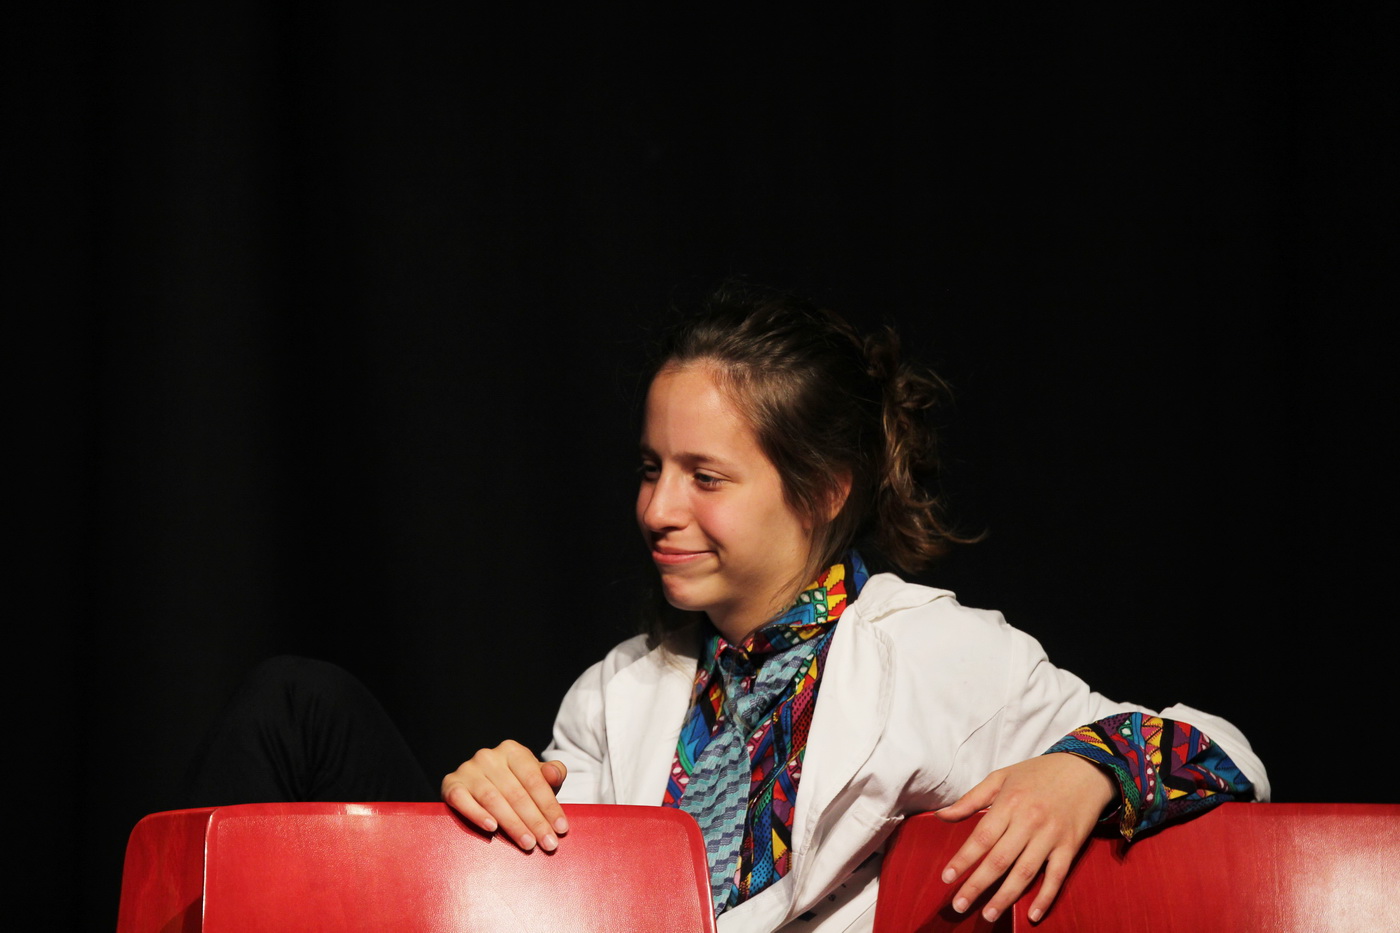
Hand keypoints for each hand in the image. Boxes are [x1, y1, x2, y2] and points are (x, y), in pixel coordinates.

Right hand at [442, 740, 569, 851]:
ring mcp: (468, 770)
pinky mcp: (451, 784)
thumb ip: (550, 774)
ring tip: (528, 843)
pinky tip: (492, 828)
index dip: (549, 806)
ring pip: (493, 799)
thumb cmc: (513, 782)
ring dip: (512, 824)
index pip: (534, 780)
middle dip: (535, 821)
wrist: (476, 784)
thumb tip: (555, 774)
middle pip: (516, 792)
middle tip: (548, 843)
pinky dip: (477, 814)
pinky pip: (463, 801)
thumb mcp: (533, 775)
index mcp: (512, 751)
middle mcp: (488, 756)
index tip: (561, 828)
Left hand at [934, 753, 1115, 923]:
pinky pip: (1056, 877)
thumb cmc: (1037, 773)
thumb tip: (941, 815)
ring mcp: (1051, 836)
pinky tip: (1031, 915)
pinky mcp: (1070, 847)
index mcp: (1009, 803)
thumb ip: (970, 799)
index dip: (963, 859)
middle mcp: (1029, 821)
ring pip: (1024, 873)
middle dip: (977, 885)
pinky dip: (1045, 897)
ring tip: (988, 914)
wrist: (1084, 769)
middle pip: (999, 860)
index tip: (946, 878)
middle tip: (959, 905)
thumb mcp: (1001, 777)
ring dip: (1005, 897)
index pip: (981, 837)